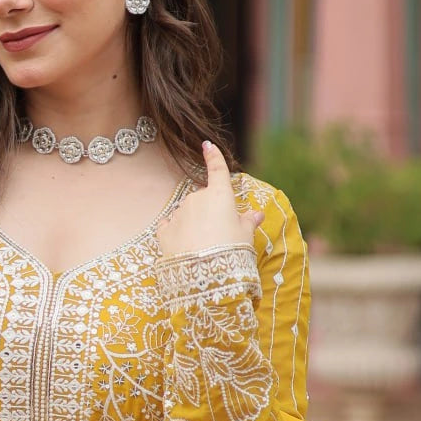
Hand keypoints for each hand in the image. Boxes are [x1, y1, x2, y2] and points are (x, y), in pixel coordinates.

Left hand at [156, 141, 262, 258]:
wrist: (204, 275)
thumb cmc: (230, 252)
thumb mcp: (245, 237)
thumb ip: (247, 222)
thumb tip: (256, 214)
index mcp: (219, 195)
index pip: (217, 169)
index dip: (213, 156)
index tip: (207, 145)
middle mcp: (196, 199)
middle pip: (204, 199)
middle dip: (210, 212)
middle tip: (221, 235)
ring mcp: (178, 213)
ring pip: (187, 213)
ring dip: (194, 224)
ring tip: (204, 247)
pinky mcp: (164, 231)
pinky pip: (171, 226)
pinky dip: (178, 233)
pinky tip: (185, 247)